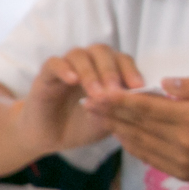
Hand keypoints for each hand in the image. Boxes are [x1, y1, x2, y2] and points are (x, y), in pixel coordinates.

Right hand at [16, 45, 142, 153]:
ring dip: (90, 72)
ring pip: (80, 55)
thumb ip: (123, 108)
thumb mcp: (110, 119)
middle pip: (103, 52)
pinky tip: (73, 81)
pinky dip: (65, 69)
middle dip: (111, 71)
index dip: (131, 71)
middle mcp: (89, 63)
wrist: (53, 137)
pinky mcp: (46, 74)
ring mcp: (68, 66)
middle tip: (115, 92)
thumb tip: (142, 100)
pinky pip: (54, 63)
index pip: (123, 60)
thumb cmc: (85, 125)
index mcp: (109, 70)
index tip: (139, 87)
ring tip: (95, 94)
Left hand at [83, 77, 188, 189]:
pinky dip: (132, 145)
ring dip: (117, 128)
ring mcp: (180, 161)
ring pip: (138, 143)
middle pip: (137, 125)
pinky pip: (148, 157)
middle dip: (110, 112)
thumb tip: (164, 83)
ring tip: (100, 116)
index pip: (147, 107)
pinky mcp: (181, 173)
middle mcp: (183, 142)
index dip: (120, 99)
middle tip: (88, 100)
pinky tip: (124, 134)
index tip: (99, 91)